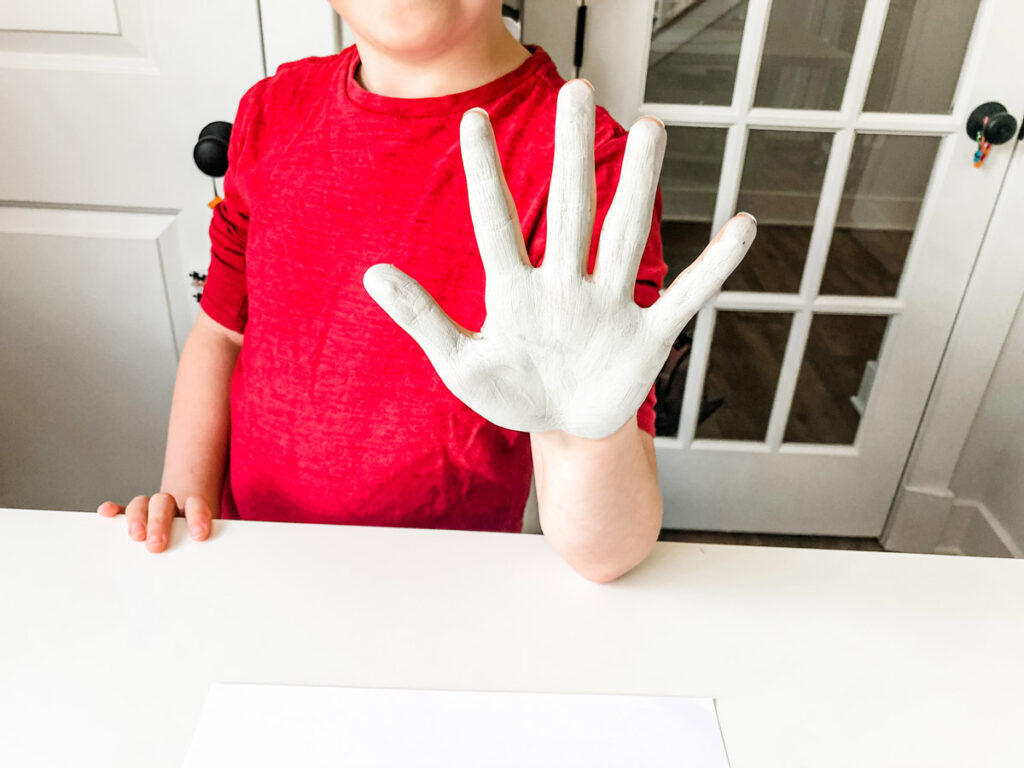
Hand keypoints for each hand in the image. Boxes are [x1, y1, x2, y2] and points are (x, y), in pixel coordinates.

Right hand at [96, 493, 212, 552]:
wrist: (187, 539)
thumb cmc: (194, 549)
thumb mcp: (201, 549)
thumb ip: (202, 554)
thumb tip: (207, 576)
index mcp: (191, 510)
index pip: (195, 504)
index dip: (197, 516)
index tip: (198, 535)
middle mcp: (170, 507)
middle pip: (163, 502)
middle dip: (159, 522)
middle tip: (157, 545)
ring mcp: (150, 511)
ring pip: (142, 504)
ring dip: (137, 518)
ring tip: (136, 537)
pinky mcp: (133, 519)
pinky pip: (121, 511)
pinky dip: (114, 510)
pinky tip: (107, 513)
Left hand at [364, 79, 754, 439]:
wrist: (565, 428)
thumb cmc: (514, 393)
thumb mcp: (460, 363)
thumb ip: (422, 318)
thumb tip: (371, 272)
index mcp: (515, 292)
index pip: (496, 222)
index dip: (484, 173)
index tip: (471, 118)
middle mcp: (565, 285)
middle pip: (570, 209)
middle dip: (573, 153)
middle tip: (577, 91)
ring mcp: (608, 306)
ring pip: (624, 235)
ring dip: (639, 185)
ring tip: (653, 127)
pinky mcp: (646, 337)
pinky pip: (685, 297)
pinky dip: (712, 267)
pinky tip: (740, 226)